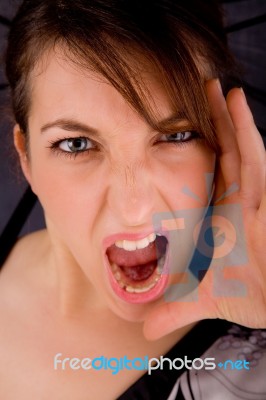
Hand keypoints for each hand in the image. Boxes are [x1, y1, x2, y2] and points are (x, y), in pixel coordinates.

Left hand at [143, 79, 265, 339]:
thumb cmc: (252, 296)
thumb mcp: (206, 298)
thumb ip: (175, 308)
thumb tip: (143, 328)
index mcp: (226, 214)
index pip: (213, 171)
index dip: (203, 146)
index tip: (185, 124)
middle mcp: (241, 199)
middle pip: (226, 151)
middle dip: (215, 121)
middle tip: (200, 89)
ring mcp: (255, 195)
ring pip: (240, 146)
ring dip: (229, 117)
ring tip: (217, 86)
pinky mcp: (264, 196)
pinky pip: (253, 156)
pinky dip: (245, 130)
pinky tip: (237, 103)